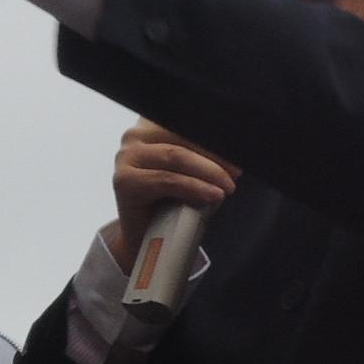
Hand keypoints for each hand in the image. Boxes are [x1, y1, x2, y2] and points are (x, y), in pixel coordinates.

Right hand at [105, 121, 239, 270]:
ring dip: (209, 171)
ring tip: (227, 187)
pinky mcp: (124, 181)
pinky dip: (194, 187)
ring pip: (176, 155)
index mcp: (153, 125)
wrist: (150, 242)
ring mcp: (126, 156)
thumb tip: (233, 152)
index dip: (215, 133)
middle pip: (183, 135)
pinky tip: (213, 196)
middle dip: (215, 153)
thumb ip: (206, 155)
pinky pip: (168, 179)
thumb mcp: (194, 172)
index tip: (239, 147)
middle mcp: (136, 135)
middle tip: (237, 172)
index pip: (187, 121)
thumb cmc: (175, 204)